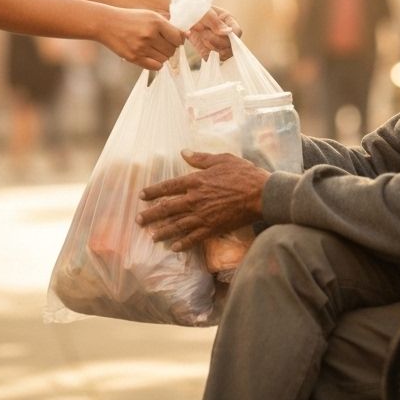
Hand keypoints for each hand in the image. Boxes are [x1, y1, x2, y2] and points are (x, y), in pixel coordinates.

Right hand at [99, 8, 185, 69]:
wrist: (106, 23)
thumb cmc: (131, 19)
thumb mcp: (150, 16)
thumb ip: (167, 25)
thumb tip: (187, 36)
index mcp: (155, 22)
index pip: (178, 37)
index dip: (179, 39)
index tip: (174, 39)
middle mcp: (149, 35)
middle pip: (172, 49)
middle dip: (171, 48)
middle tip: (163, 44)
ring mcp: (141, 47)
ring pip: (165, 59)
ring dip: (163, 56)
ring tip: (155, 49)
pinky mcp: (134, 58)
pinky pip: (156, 66)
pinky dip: (157, 63)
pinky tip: (151, 56)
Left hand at [136, 151, 268, 250]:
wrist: (260, 194)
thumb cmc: (242, 173)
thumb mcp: (221, 159)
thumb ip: (200, 158)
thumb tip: (184, 152)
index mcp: (196, 181)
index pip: (169, 187)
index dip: (154, 191)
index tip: (141, 196)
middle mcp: (195, 199)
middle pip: (168, 208)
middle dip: (152, 215)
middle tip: (138, 220)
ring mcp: (203, 216)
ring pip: (178, 225)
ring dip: (163, 231)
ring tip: (152, 237)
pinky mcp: (213, 228)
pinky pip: (194, 237)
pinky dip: (183, 243)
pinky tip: (174, 247)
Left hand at [188, 6, 240, 59]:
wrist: (181, 16)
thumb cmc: (194, 9)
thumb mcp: (204, 12)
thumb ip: (215, 22)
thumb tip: (228, 32)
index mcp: (228, 20)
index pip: (237, 32)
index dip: (230, 36)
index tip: (217, 33)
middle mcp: (226, 33)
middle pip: (231, 46)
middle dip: (217, 42)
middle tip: (204, 34)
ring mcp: (218, 43)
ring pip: (222, 54)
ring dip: (210, 48)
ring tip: (200, 37)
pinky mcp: (208, 50)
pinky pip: (210, 57)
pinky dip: (204, 53)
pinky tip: (198, 43)